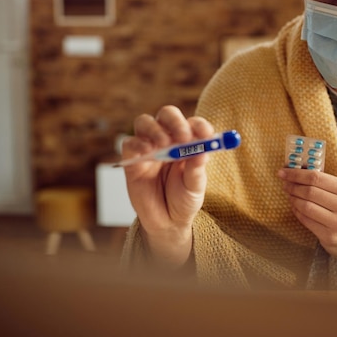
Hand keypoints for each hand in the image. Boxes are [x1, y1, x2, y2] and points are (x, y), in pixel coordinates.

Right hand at [122, 105, 213, 267]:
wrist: (167, 222)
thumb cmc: (185, 199)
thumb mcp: (195, 187)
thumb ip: (197, 169)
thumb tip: (203, 151)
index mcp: (188, 142)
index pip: (193, 124)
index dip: (200, 126)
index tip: (206, 135)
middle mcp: (168, 139)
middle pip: (167, 115)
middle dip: (175, 121)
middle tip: (183, 137)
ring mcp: (149, 148)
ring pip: (145, 122)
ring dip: (155, 129)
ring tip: (164, 144)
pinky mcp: (132, 160)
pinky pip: (129, 143)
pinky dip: (137, 144)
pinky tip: (147, 152)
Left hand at [278, 168, 336, 272]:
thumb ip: (325, 182)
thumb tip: (296, 172)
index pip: (316, 177)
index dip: (296, 174)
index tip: (283, 172)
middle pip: (310, 191)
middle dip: (293, 186)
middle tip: (285, 183)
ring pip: (306, 206)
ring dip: (293, 199)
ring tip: (289, 195)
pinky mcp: (329, 236)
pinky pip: (306, 220)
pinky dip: (296, 212)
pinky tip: (295, 207)